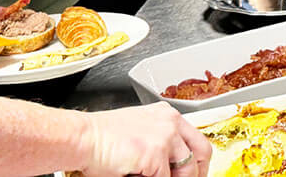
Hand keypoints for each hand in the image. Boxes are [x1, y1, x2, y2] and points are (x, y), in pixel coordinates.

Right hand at [81, 102, 211, 176]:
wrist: (82, 138)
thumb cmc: (102, 138)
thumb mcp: (141, 133)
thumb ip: (161, 144)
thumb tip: (172, 168)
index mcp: (166, 115)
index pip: (195, 139)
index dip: (197, 161)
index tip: (194, 173)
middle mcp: (170, 121)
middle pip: (202, 151)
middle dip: (198, 173)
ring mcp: (165, 136)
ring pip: (188, 169)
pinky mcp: (155, 153)